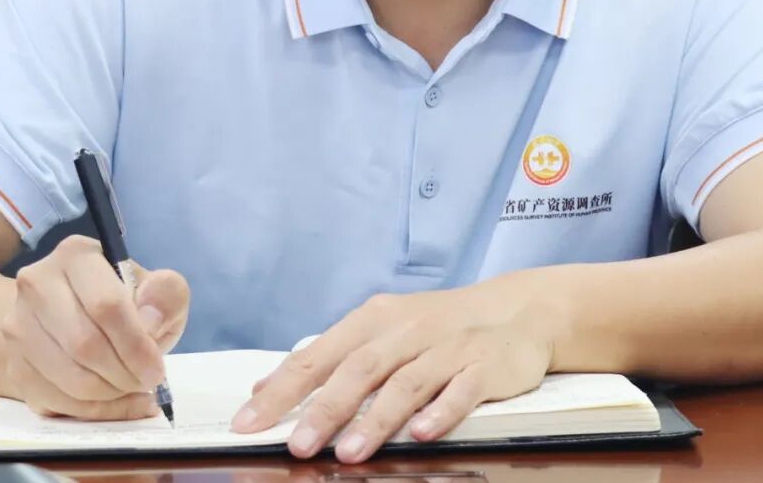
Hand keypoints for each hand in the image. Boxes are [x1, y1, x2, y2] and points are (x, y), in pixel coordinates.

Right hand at [2, 234, 189, 419]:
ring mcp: (18, 325)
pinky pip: (54, 400)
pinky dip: (91, 411)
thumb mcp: (157, 288)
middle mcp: (37, 284)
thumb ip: (166, 295)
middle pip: (84, 344)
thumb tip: (150, 322)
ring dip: (108, 394)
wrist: (74, 313)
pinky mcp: (14, 363)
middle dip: (123, 373)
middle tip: (145, 382)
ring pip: (68, 378)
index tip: (156, 369)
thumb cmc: (125, 298)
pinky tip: (114, 403)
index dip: (135, 344)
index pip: (106, 305)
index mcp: (76, 255)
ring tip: (131, 389)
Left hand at [231, 284, 554, 462]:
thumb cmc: (437, 327)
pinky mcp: (483, 364)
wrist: (515, 310)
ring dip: (375, 419)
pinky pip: (460, 389)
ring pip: (404, 382)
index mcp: (373, 320)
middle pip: (358, 369)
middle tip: (297, 445)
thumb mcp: (381, 332)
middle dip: (324, 409)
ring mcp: (445, 346)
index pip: (318, 355)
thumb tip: (264, 388)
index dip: (282, 389)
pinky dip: (441, 411)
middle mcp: (405, 329)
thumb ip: (329, 359)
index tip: (247, 421)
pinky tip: (422, 434)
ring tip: (349, 452)